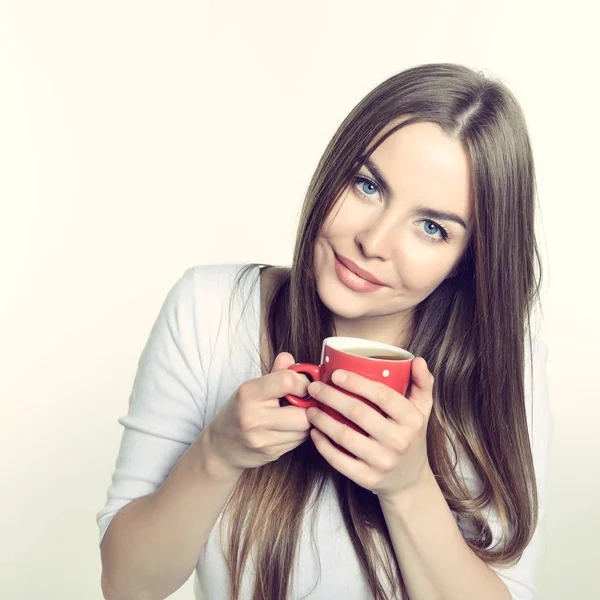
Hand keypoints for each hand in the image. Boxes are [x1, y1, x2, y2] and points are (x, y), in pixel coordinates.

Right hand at [206, 352, 311, 472]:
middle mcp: (254, 417)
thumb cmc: (238, 412)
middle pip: (302, 413)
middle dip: (308, 407)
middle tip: (304, 402)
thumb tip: (289, 358)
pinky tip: (289, 428)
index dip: (302, 382)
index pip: (287, 381)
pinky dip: (299, 433)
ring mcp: (262, 439)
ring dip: (306, 421)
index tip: (302, 384)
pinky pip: (298, 441)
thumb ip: (275, 373)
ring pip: (304, 430)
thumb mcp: (251, 388)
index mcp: (248, 393)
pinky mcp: (270, 453)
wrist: (220, 447)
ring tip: (295, 414)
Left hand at [305, 357, 433, 500]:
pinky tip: (314, 432)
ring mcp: (383, 462)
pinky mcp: (367, 478)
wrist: (410, 480)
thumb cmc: (411, 436)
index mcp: (412, 420)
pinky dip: (322, 445)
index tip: (336, 373)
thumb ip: (422, 383)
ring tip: (310, 408)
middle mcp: (399, 441)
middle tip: (314, 387)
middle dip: (331, 396)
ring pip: (344, 436)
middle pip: (358, 413)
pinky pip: (339, 460)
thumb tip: (418, 360)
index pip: (382, 395)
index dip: (356, 382)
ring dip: (322, 420)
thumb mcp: (422, 410)